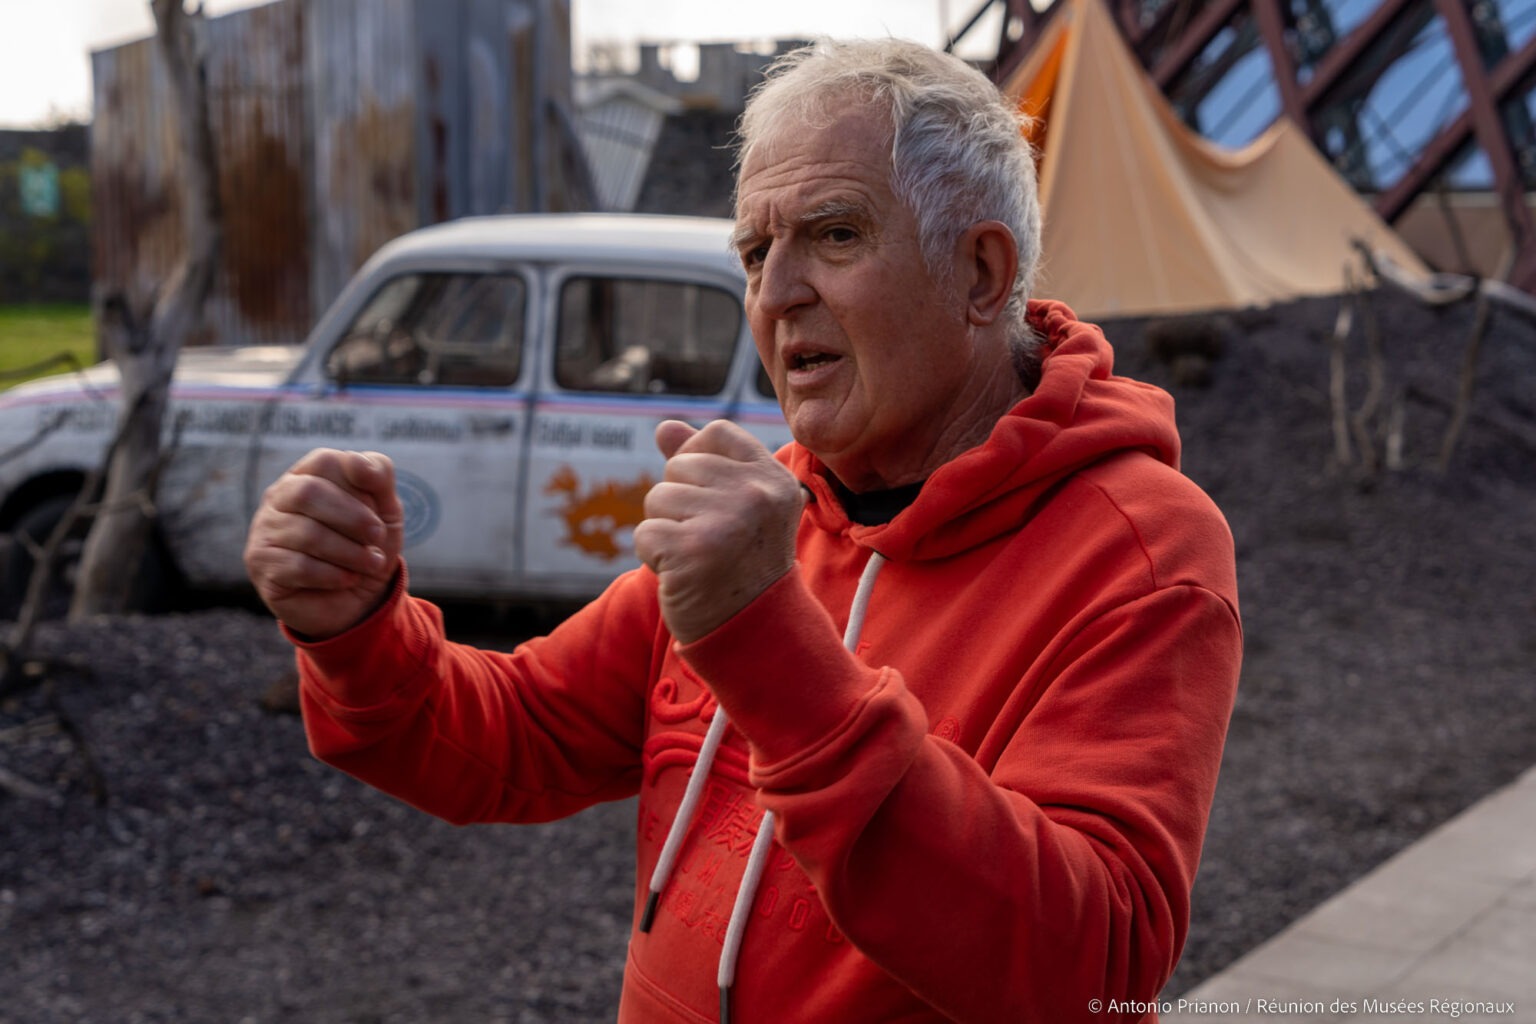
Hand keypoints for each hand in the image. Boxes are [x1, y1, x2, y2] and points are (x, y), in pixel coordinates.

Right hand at [243, 448, 404, 639]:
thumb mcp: (386, 508)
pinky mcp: (261, 564)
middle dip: (353, 518)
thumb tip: (357, 462)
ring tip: (372, 563)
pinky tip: (348, 579)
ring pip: (307, 534)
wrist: (358, 599)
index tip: (381, 507)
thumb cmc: (368, 545)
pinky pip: (298, 566)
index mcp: (307, 475)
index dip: (359, 481)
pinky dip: (333, 574)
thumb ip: (378, 475)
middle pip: (308, 493)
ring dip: (350, 552)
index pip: (325, 461)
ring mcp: (264, 529)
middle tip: (378, 537)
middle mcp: (278, 497)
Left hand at [633, 421, 803, 644]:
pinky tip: (683, 574)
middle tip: (708, 539)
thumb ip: (705, 463)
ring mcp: (726, 521)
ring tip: (697, 557)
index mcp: (773, 479)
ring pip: (658, 499)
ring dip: (666, 531)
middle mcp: (755, 494)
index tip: (710, 497)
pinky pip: (645, 534)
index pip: (717, 433)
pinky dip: (654, 558)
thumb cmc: (742, 564)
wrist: (756, 633)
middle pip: (679, 466)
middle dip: (679, 503)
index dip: (699, 458)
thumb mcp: (737, 507)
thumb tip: (664, 427)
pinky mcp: (694, 551)